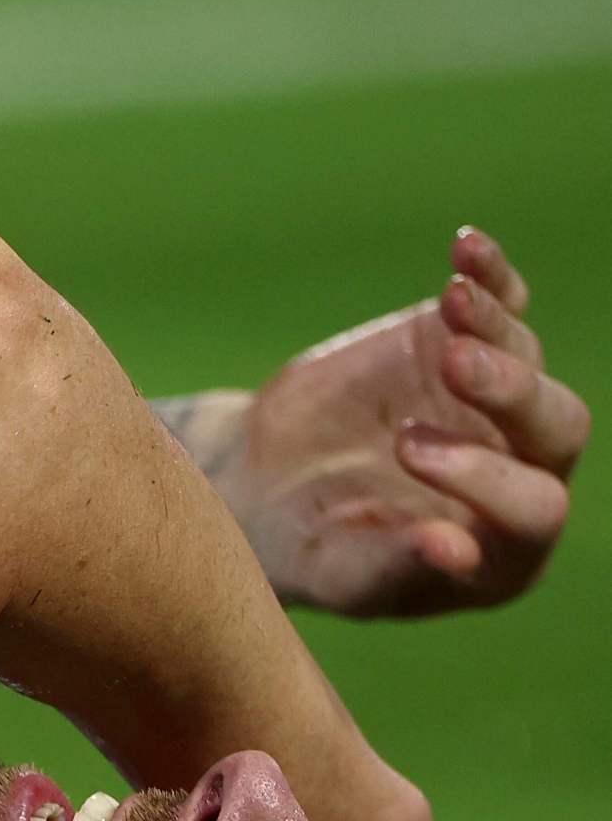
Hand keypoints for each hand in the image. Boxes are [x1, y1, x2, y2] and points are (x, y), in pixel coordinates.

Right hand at [213, 229, 590, 616]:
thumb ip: (395, 568)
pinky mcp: (467, 346)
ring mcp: (497, 409)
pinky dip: (489, 274)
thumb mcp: (341, 572)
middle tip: (450, 366)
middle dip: (511, 392)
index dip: (484, 476)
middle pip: (557, 427)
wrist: (264, 492)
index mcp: (506, 553)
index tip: (406, 450)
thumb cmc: (307, 551)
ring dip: (492, 326)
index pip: (534, 509)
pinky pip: (502, 304)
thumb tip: (454, 550)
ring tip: (450, 301)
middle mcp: (521, 477)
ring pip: (525, 357)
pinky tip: (464, 248)